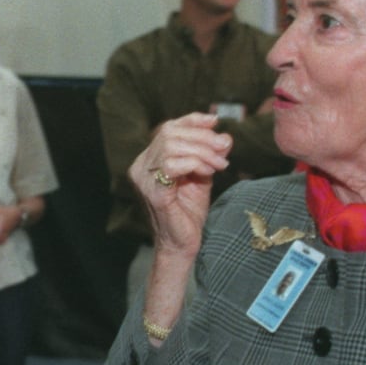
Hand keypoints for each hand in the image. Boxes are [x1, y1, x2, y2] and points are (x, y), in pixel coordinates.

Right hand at [128, 112, 232, 259]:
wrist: (182, 244)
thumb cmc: (189, 213)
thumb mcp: (202, 175)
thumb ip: (210, 155)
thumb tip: (224, 136)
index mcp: (149, 159)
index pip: (167, 128)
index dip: (191, 120)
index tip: (214, 121)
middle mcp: (140, 166)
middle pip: (169, 133)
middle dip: (202, 137)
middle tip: (224, 149)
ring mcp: (143, 178)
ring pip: (171, 145)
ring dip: (202, 151)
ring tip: (219, 164)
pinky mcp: (152, 191)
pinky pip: (172, 165)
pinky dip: (194, 163)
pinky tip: (207, 172)